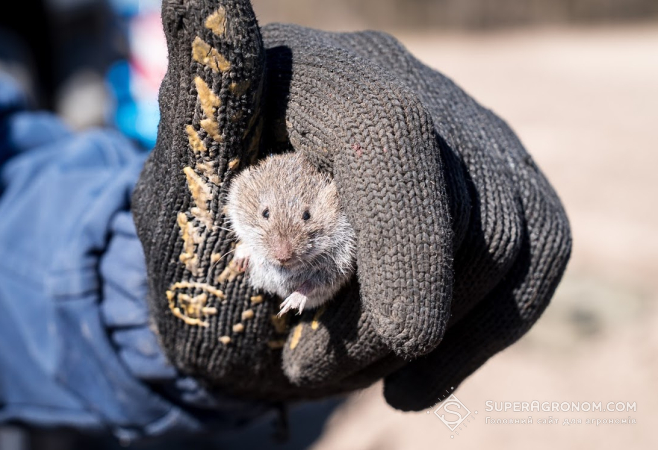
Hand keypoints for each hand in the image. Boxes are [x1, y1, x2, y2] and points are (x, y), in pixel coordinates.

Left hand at [133, 0, 570, 408]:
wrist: (234, 270)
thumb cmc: (196, 233)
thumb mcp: (177, 186)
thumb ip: (201, 120)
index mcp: (312, 73)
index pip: (387, 131)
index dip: (408, 237)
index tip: (403, 337)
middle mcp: (398, 80)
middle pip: (462, 201)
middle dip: (397, 314)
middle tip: (308, 363)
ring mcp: (454, 124)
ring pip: (510, 233)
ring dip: (440, 330)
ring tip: (349, 369)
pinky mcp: (491, 173)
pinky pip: (538, 250)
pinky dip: (490, 329)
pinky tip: (418, 374)